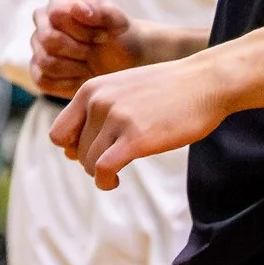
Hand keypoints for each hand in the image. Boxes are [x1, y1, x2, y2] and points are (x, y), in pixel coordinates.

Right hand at [31, 0, 136, 96]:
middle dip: (79, 50)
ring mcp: (38, 44)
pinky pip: (43, 80)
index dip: (82, 30)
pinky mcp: (38, 69)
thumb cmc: (119, 37)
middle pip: (48, 38)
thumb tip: (76, 8)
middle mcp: (43, 18)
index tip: (103, 37)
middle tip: (95, 53)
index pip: (56, 14)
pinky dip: (67, 83)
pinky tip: (82, 77)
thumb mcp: (119, 23)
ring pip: (45, 61)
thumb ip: (101, 12)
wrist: (124, 61)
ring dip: (74, 68)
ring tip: (90, 65)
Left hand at [51, 55, 230, 186]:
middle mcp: (97, 101)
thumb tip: (67, 153)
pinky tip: (115, 182)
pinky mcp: (136, 137)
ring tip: (116, 173)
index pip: (59, 132)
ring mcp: (116, 118)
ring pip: (88, 162)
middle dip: (90, 162)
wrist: (204, 82)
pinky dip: (105, 182)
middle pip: (75, 151)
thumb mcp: (121, 91)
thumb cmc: (166, 90)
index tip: (94, 152)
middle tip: (113, 162)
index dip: (73, 148)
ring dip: (100, 174)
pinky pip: (104, 169)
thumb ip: (95, 114)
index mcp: (90, 89)